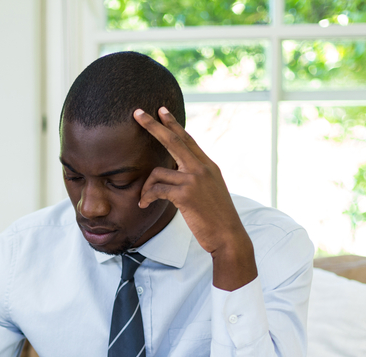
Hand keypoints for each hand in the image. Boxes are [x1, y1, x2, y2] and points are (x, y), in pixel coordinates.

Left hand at [134, 107, 257, 290]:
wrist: (228, 237)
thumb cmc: (216, 218)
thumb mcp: (209, 191)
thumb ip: (195, 178)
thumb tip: (176, 171)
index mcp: (207, 165)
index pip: (187, 139)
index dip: (173, 124)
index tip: (161, 110)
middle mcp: (202, 168)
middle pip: (174, 140)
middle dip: (153, 126)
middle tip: (137, 113)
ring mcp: (194, 180)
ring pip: (158, 172)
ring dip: (146, 187)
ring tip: (144, 200)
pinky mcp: (186, 195)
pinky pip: (157, 189)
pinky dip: (147, 197)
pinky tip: (144, 205)